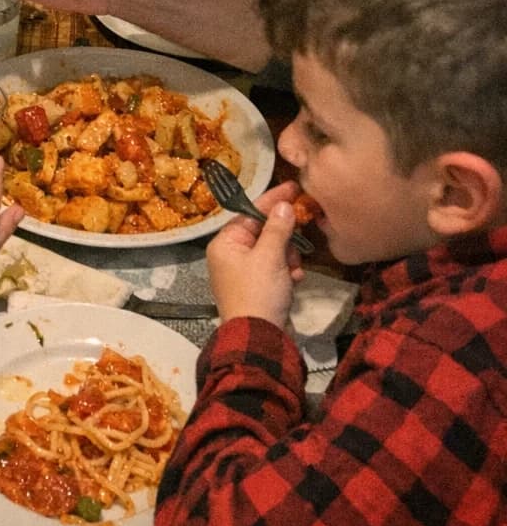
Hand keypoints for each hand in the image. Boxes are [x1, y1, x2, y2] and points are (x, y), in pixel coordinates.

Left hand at [207, 181, 303, 325]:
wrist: (259, 338)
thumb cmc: (259, 292)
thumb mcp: (269, 257)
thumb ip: (277, 228)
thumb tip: (284, 204)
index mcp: (225, 244)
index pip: (250, 212)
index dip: (273, 199)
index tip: (294, 187)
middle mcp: (231, 255)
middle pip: (262, 231)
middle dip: (283, 236)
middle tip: (300, 235)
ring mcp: (244, 272)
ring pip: (272, 250)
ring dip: (288, 256)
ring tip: (294, 268)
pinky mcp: (258, 287)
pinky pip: (275, 268)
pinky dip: (287, 270)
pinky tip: (295, 280)